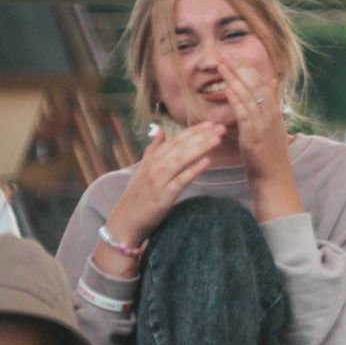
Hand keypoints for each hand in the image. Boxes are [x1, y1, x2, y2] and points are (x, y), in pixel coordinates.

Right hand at [96, 122, 225, 274]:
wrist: (124, 222)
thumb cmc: (136, 195)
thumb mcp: (142, 169)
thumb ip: (153, 149)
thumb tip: (160, 130)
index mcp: (151, 160)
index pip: (175, 140)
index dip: (193, 130)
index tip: (210, 123)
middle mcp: (154, 167)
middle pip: (180, 147)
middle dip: (201, 135)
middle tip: (221, 127)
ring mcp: (158, 181)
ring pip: (181, 159)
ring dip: (200, 147)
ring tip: (217, 139)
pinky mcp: (163, 196)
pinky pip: (181, 180)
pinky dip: (193, 169)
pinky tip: (207, 161)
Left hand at [215, 56, 302, 221]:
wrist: (274, 177)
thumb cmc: (269, 153)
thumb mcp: (272, 124)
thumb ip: (269, 102)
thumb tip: (271, 81)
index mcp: (274, 110)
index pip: (260, 82)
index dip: (247, 68)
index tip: (233, 56)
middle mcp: (271, 113)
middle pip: (255, 84)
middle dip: (239, 68)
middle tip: (224, 54)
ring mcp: (264, 124)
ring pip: (249, 96)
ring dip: (234, 79)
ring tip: (221, 66)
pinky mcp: (254, 135)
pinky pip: (245, 114)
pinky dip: (237, 100)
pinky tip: (228, 90)